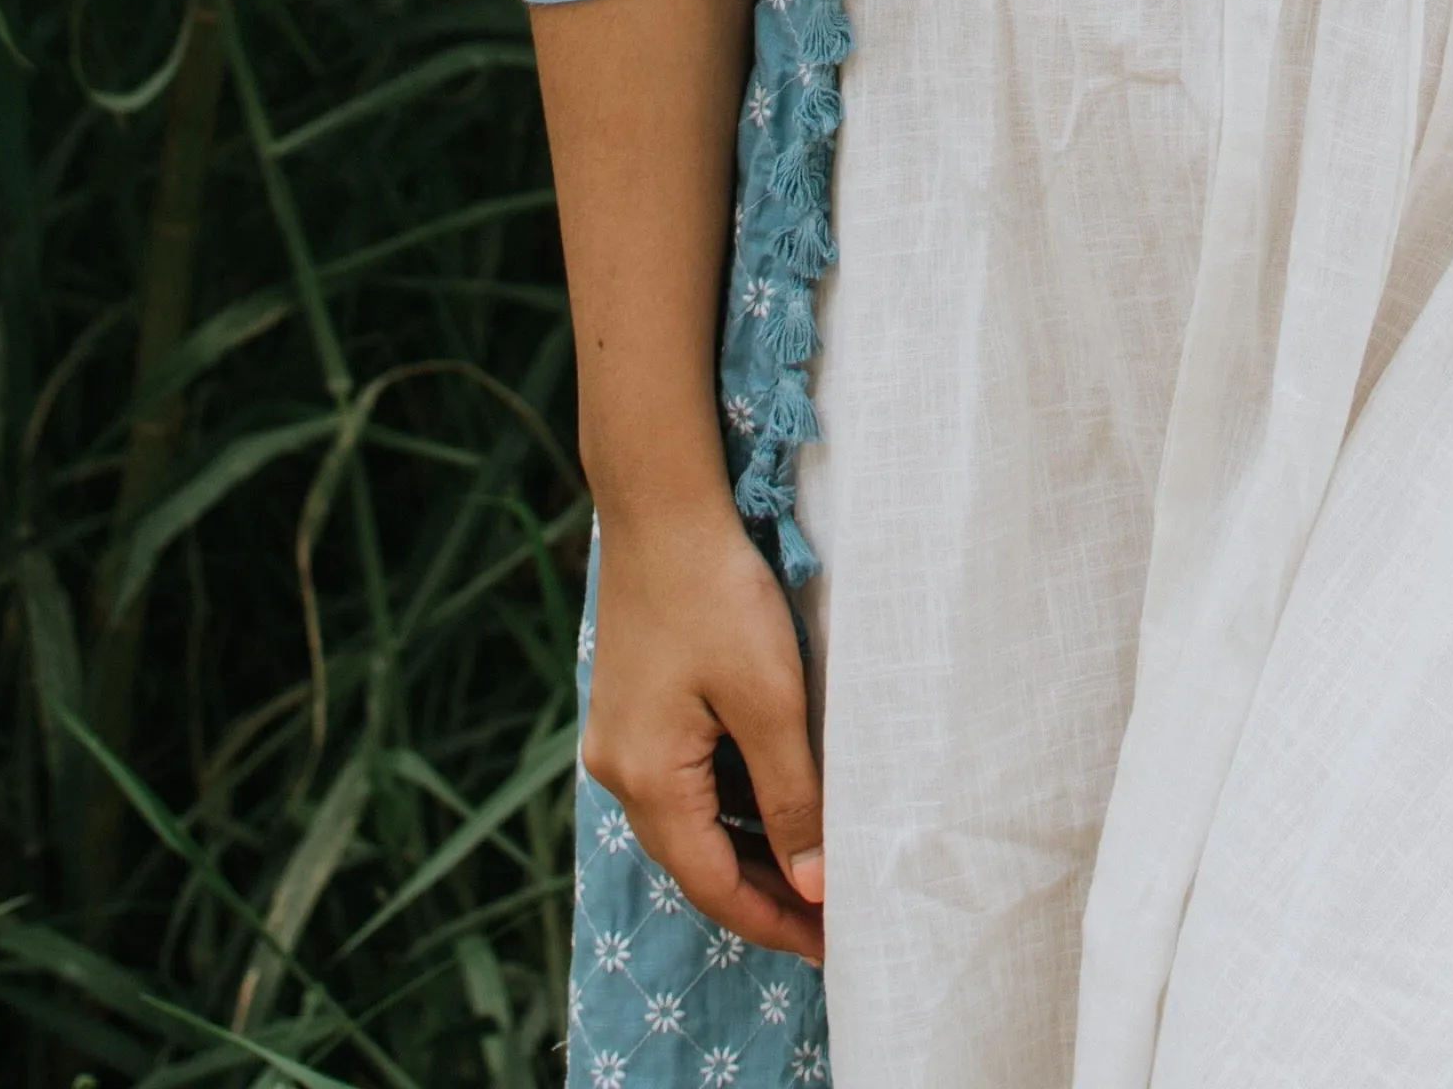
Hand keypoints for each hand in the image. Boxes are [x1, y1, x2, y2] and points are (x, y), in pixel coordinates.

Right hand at [581, 491, 825, 962]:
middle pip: (697, 861)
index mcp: (647, 780)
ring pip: (690, 821)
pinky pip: (682, 780)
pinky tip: (772, 800)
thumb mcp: (769, 700)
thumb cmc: (718, 594)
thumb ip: (791, 799)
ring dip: (748, 849)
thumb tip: (812, 887)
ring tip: (813, 867)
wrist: (660, 505)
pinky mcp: (630, 705)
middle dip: (765, 894)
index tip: (834, 947)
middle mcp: (618, 770)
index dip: (776, 922)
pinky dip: (728, 803)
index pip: (715, 887)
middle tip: (832, 918)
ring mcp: (618, 736)